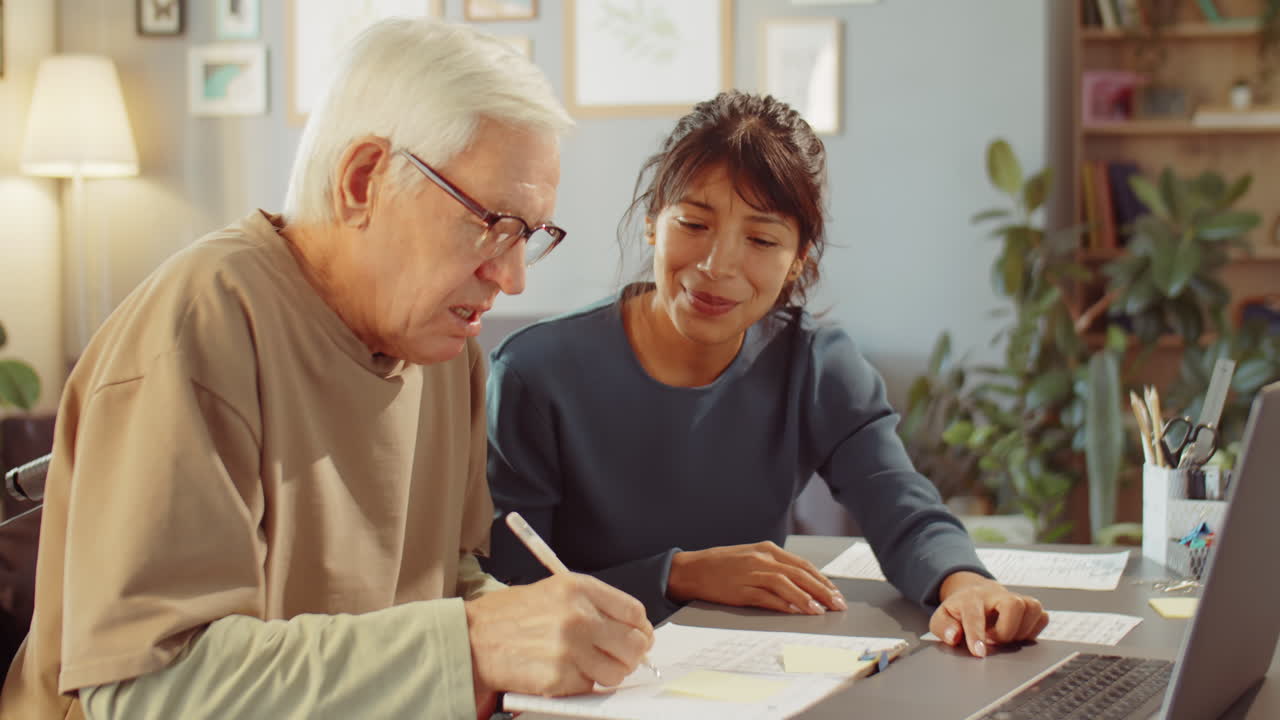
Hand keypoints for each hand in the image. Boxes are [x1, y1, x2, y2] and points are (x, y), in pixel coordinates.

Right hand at [464, 573, 653, 707]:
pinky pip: (588, 687)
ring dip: (607, 674)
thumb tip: (628, 627)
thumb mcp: (553, 591)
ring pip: (617, 672)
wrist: (471, 638)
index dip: (639, 629)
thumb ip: (592, 605)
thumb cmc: (508, 615)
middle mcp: (579, 616)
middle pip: (633, 644)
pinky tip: (561, 672)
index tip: (637, 636)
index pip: (634, 612)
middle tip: (617, 658)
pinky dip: (580, 685)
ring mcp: (570, 649)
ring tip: (585, 666)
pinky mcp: (559, 678)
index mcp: (579, 588)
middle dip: (629, 655)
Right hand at [667, 541, 847, 614]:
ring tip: (820, 611)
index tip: (835, 593)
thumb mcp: (751, 557)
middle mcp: (762, 559)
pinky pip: (766, 598)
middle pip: (799, 574)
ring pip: (786, 584)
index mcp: (767, 549)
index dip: (821, 580)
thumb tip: (801, 582)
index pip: (802, 565)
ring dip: (806, 598)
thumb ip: (775, 566)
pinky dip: (783, 605)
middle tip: (837, 605)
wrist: (691, 569)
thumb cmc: (722, 565)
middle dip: (822, 590)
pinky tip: (795, 612)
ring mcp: (751, 574)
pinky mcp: (741, 590)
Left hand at [929, 571, 1048, 657]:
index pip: (974, 614)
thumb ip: (943, 627)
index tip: (979, 653)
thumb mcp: (942, 617)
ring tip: (1004, 637)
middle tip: (994, 640)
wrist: (975, 592)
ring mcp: (1016, 598)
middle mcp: (996, 595)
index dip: (977, 635)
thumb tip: (954, 637)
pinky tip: (1016, 634)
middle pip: (1013, 605)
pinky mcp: (1030, 606)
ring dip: (1021, 632)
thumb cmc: (959, 610)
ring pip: (1032, 608)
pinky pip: (1042, 617)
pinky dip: (1033, 631)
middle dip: (1006, 631)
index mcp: (971, 598)